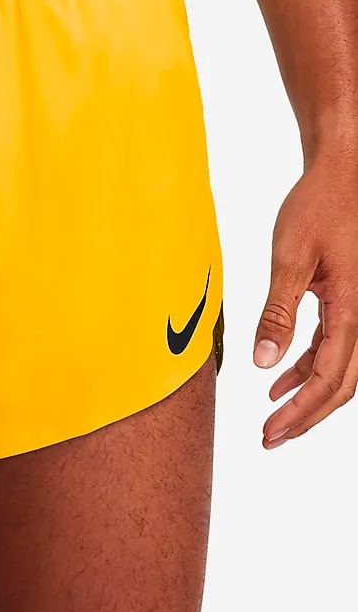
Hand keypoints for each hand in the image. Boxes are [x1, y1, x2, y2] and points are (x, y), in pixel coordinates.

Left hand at [254, 156, 357, 448]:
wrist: (343, 172)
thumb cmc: (318, 206)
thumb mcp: (289, 259)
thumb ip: (278, 313)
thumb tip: (263, 363)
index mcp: (353, 307)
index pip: (330, 376)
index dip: (301, 410)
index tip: (271, 430)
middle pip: (342, 384)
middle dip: (306, 415)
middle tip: (271, 439)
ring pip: (342, 369)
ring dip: (308, 396)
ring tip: (273, 419)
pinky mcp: (350, 300)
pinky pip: (336, 347)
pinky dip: (309, 368)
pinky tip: (280, 382)